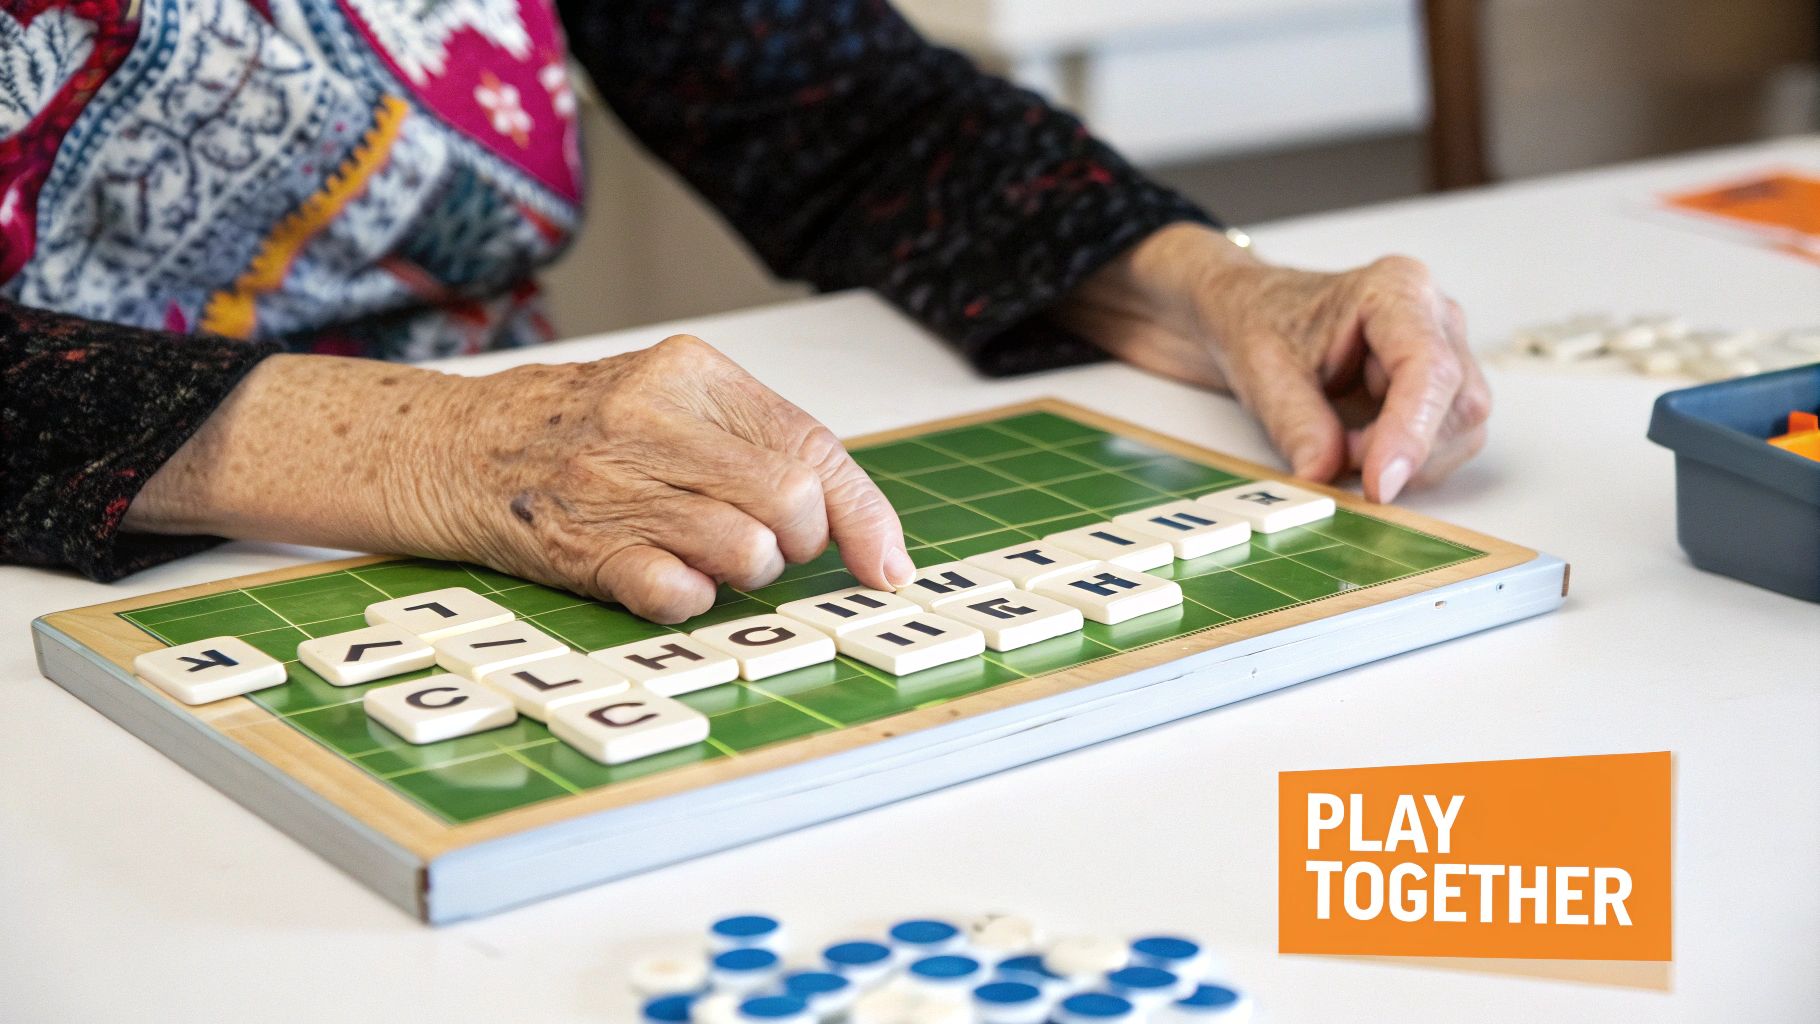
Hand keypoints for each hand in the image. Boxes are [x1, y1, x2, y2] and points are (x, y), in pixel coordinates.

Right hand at [125, 336, 912, 621]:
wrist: (440, 444)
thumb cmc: (568, 432)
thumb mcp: (663, 402)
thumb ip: (750, 441)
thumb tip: (852, 524)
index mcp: (691, 372)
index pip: (812, 446)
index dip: (864, 518)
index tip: (887, 568)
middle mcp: (652, 417)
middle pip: (790, 504)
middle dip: (793, 546)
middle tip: (759, 547)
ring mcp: (608, 481)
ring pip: (744, 551)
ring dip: (741, 576)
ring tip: (701, 558)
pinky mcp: (572, 543)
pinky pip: (674, 594)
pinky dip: (688, 602)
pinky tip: (664, 582)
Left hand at [1053, 223, 1490, 502]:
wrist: (1219, 307)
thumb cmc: (1240, 316)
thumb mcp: (1256, 366)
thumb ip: (1297, 421)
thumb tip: (1327, 477)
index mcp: (1396, 291)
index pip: (1430, 370)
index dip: (1411, 434)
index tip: (1383, 485)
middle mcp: (1431, 314)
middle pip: (1459, 405)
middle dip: (1409, 452)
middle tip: (1346, 478)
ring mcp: (1435, 350)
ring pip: (1456, 428)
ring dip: (1406, 461)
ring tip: (1332, 448)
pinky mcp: (1422, 386)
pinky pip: (1433, 439)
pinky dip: (1397, 460)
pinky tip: (1350, 450)